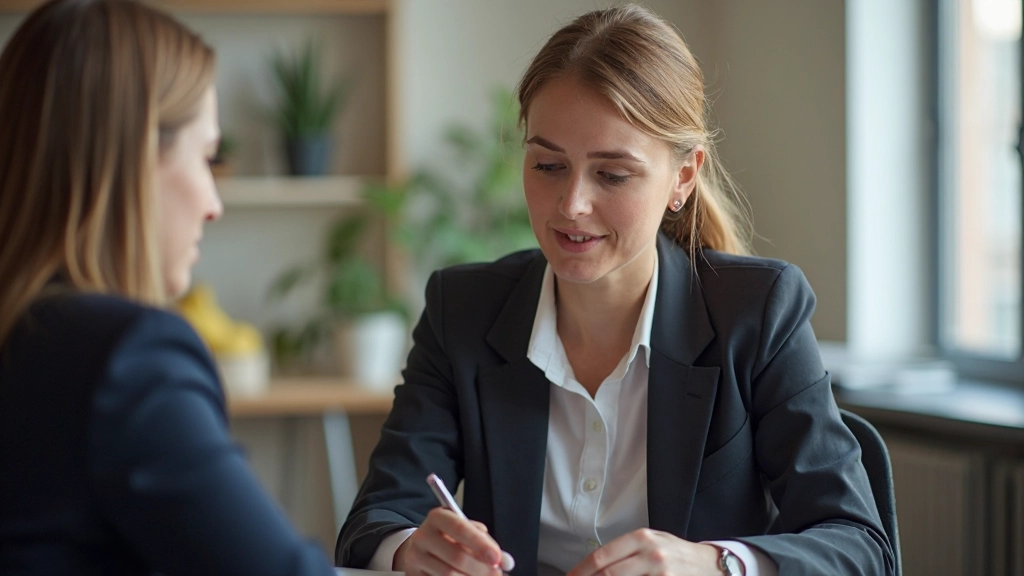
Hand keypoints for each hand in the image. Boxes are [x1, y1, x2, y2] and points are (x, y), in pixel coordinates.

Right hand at [395, 507, 503, 575]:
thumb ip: (485, 543)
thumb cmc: (450, 538)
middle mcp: (423, 536)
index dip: (480, 544)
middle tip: (497, 574)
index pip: (460, 528)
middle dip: (481, 569)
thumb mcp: (465, 532)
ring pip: (449, 575)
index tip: (497, 558)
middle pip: (456, 557)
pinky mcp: (413, 575)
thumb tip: (506, 562)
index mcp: (437, 517)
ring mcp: (415, 558)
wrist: (421, 549)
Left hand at [567, 529, 721, 575]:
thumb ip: (626, 551)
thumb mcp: (653, 542)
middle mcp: (651, 553)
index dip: (580, 571)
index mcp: (642, 538)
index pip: (601, 556)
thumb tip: (594, 567)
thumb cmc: (678, 555)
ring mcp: (661, 573)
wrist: (713, 566)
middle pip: (607, 573)